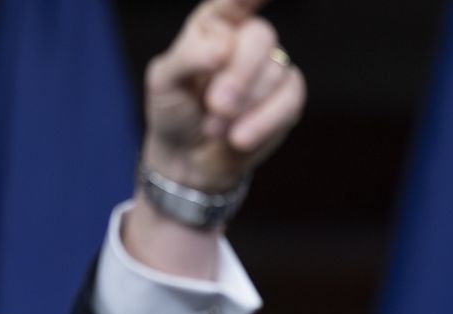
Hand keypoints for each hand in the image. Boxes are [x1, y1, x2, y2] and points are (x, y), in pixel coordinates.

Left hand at [142, 0, 305, 190]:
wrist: (186, 158)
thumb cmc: (174, 110)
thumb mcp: (162, 82)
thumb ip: (187, 57)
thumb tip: (222, 48)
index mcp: (214, 25)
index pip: (234, 1)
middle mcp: (245, 40)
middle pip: (260, 37)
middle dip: (239, 75)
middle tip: (215, 104)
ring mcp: (269, 68)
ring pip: (275, 72)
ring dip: (242, 107)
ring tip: (214, 127)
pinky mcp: (286, 98)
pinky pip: (290, 99)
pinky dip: (263, 121)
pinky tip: (239, 137)